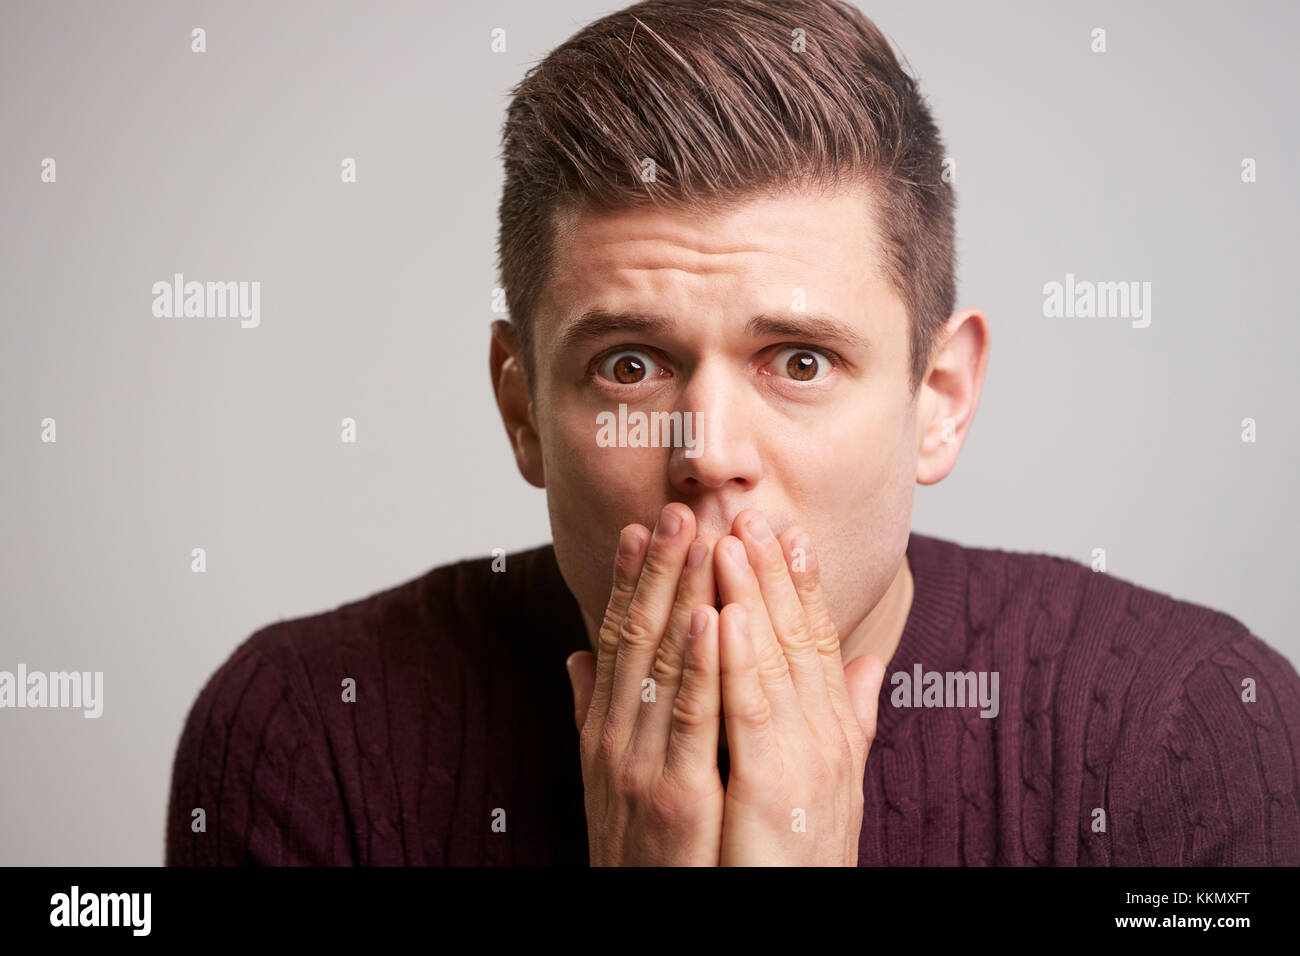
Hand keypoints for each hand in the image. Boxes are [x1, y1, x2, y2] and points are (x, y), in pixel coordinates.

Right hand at [565, 503, 724, 864]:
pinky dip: (702, 664)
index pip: (618, 637)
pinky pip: (692, 718)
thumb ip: (593, 710)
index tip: (646, 527)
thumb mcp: (604, 773)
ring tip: (698, 537)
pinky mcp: (676, 793)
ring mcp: (641, 761)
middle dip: (660, 569)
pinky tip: (714, 617)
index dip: (632, 581)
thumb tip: (578, 655)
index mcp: (605, 726)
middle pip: (638, 635)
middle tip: (677, 508)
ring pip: (663, 662)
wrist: (639, 914)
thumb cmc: (635, 845)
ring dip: (682, 594)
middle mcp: (615, 734)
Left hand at [712, 510, 885, 865]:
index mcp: (832, 730)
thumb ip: (845, 715)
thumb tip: (863, 662)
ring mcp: (806, 758)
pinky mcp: (774, 785)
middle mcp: (828, 736)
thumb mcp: (829, 776)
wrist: (790, 913)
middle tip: (754, 510)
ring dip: (752, 594)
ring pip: (775, 659)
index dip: (801, 583)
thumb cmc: (799, 850)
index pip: (816, 640)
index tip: (786, 530)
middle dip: (775, 570)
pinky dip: (739, 658)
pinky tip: (723, 612)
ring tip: (732, 538)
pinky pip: (753, 711)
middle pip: (798, 636)